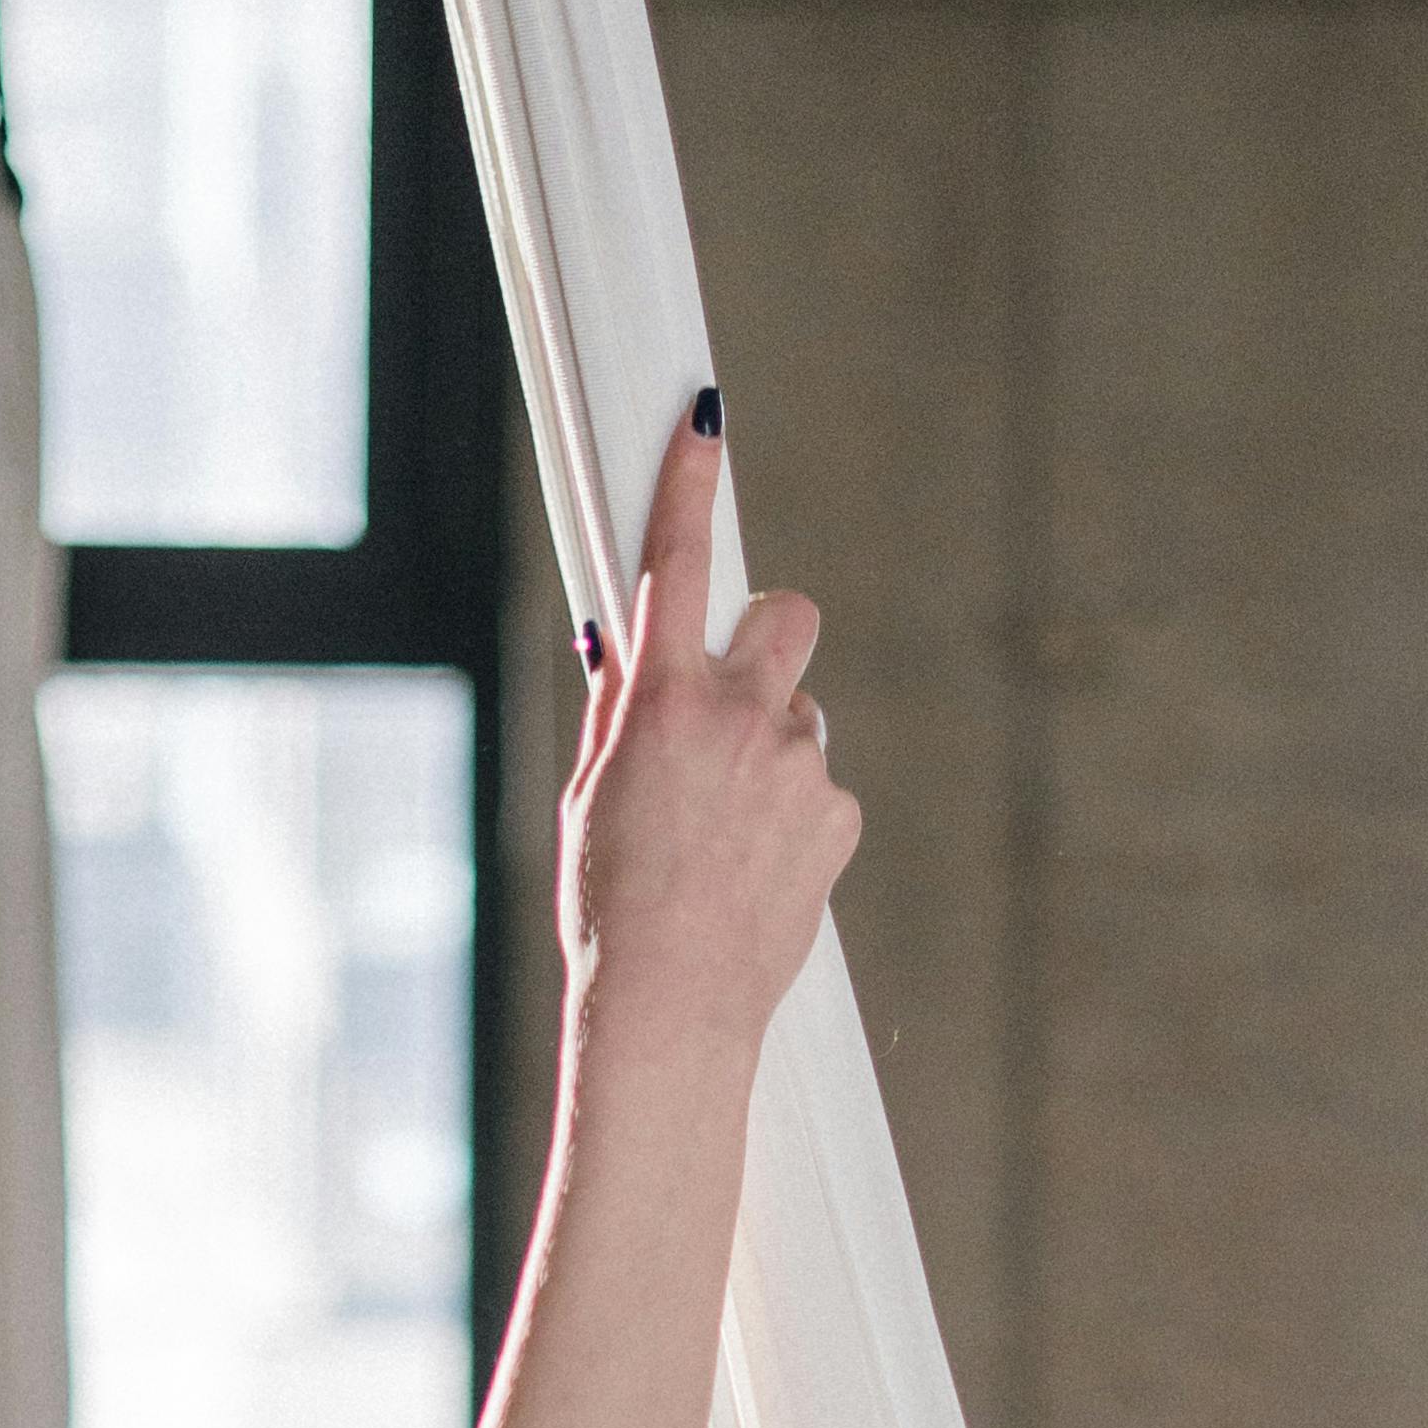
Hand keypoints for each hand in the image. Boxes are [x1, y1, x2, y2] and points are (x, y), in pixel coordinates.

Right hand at [559, 404, 860, 1061]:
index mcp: (661, 699)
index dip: (689, 481)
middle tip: (735, 700)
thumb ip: (617, 709)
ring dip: (771, 749)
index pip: (676, 560)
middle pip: (785, 616)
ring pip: (800, 716)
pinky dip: (794, 816)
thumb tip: (623, 643)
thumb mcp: (591, 796)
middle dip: (767, 641)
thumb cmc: (611, 906)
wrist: (669, 1008)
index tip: (705, 419)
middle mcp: (739, 713)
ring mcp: (796, 763)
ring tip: (728, 833)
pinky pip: (819, 789)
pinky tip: (757, 871)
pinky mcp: (836, 815)